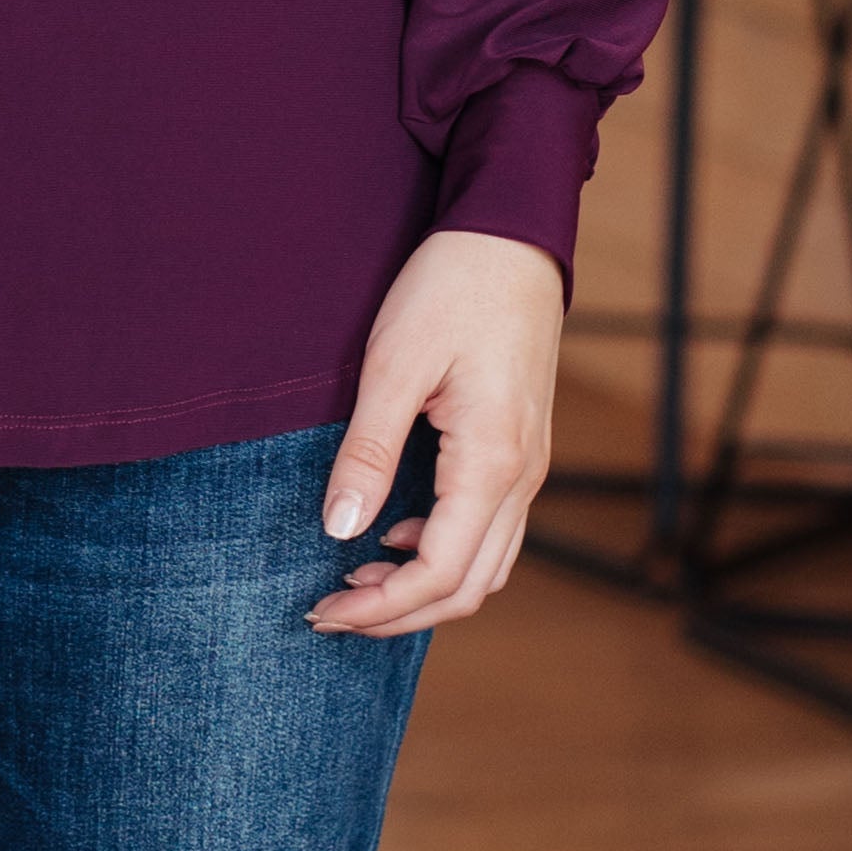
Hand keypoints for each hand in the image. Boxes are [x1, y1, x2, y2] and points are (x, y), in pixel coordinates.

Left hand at [307, 225, 562, 638]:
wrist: (513, 236)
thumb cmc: (453, 287)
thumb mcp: (394, 366)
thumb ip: (368, 453)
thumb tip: (339, 529)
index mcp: (493, 462)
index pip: (439, 573)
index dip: (379, 608)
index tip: (321, 610)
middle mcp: (524, 477)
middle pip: (468, 588)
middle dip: (397, 614)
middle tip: (329, 611)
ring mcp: (530, 466)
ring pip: (486, 567)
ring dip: (423, 590)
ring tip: (355, 582)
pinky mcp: (522, 450)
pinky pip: (492, 532)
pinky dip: (444, 555)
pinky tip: (393, 535)